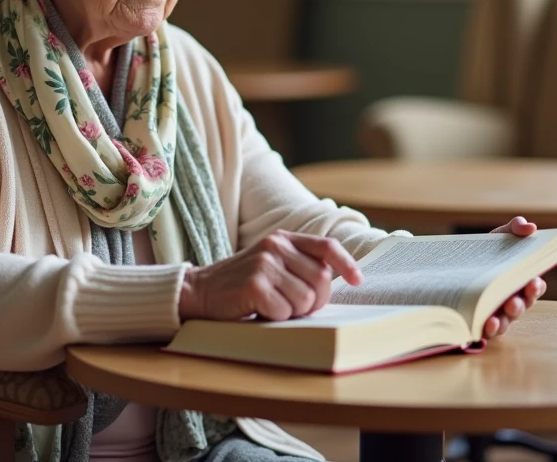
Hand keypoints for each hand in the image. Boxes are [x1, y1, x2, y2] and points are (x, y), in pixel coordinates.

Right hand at [179, 231, 362, 321]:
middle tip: (295, 308)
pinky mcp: (254, 285)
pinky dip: (275, 318)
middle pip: (321, 279)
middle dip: (315, 301)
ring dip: (293, 313)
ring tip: (272, 307)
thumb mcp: (271, 263)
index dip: (346, 264)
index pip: (326, 246)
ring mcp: (264, 264)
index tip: (357, 281)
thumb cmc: (241, 284)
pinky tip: (259, 311)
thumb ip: (299, 264)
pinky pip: (284, 311)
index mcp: (284, 238)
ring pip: (305, 299)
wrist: (199, 291)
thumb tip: (338, 281)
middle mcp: (276, 246)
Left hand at [482, 216, 546, 338]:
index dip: (536, 286)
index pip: (535, 286)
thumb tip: (530, 227)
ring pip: (508, 320)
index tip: (533, 281)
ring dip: (506, 318)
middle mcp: (513, 299)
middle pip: (523, 305)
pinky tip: (487, 323)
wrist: (454, 263)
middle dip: (520, 304)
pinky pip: (490, 330)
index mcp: (521, 280)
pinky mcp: (482, 322)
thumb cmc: (485, 250)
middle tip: (514, 300)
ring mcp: (499, 312)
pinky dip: (491, 329)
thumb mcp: (499, 236)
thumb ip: (515, 227)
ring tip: (498, 315)